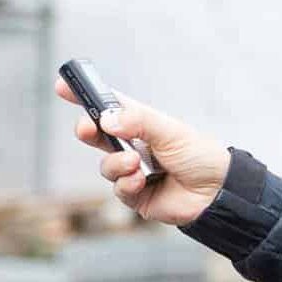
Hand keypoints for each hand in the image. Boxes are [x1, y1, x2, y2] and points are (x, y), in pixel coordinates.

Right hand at [53, 79, 230, 225]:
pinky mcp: (136, 195)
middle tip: (87, 128)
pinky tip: (142, 181)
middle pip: (98, 135)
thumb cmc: (199, 155)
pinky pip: (118, 189)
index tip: (63, 86)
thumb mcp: (169, 130)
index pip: (109, 106)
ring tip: (136, 164)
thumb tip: (106, 119)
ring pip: (106, 165)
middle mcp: (134, 145)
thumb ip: (137, 122)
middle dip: (88, 130)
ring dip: (116, 164)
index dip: (86, 96)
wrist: (217, 193)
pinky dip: (126, 184)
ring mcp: (133, 171)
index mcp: (142, 123)